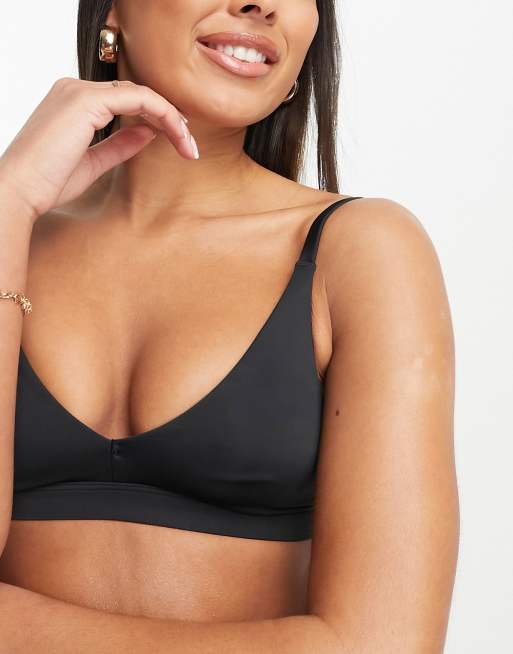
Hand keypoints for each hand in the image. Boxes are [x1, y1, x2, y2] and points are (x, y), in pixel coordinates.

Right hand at [0, 77, 197, 222]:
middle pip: (137, 95)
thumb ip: (120, 144)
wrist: (20, 189)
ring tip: (188, 145)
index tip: (180, 143)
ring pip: (142, 94)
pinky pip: (139, 98)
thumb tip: (149, 132)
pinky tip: (177, 134)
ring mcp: (80, 91)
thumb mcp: (94, 162)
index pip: (125, 101)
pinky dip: (164, 114)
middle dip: (170, 119)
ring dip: (172, 118)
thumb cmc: (48, 182)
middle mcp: (75, 89)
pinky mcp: (87, 99)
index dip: (157, 119)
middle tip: (190, 146)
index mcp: (73, 102)